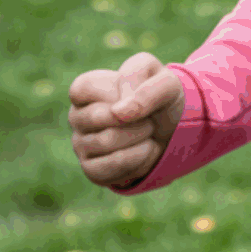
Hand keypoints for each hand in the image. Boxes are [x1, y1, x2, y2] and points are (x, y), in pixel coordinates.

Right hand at [68, 52, 185, 188]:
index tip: (136, 94)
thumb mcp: (167, 82)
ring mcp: (81, 144)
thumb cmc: (162, 99)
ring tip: (148, 131)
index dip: (117, 93)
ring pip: (105, 142)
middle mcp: (77, 117)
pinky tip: (145, 149)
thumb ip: (148, 89)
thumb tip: (119, 113)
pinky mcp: (91, 168)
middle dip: (136, 117)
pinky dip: (137, 158)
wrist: (173, 129)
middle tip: (149, 116)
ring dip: (140, 136)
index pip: (82, 89)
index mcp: (87, 89)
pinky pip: (108, 167)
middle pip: (97, 117)